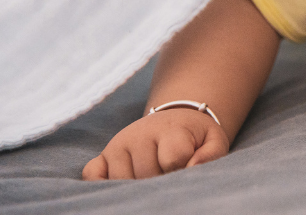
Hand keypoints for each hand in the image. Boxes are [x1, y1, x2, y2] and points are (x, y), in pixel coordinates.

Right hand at [82, 109, 229, 179]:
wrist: (175, 120)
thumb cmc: (195, 138)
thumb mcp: (214, 141)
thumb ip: (211, 154)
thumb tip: (192, 168)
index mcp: (170, 128)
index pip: (174, 158)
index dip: (183, 169)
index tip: (188, 166)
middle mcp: (139, 134)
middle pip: (148, 174)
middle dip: (161, 181)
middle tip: (170, 173)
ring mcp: (118, 144)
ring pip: (121, 180)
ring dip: (138, 186)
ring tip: (153, 176)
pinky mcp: (103, 156)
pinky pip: (91, 175)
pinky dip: (101, 184)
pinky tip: (120, 186)